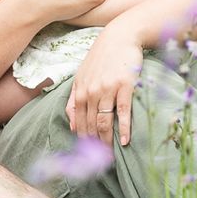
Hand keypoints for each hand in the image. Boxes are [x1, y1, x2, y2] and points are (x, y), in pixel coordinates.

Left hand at [67, 22, 143, 146]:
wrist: (120, 37)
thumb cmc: (101, 57)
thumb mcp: (81, 76)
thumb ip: (74, 99)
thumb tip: (71, 124)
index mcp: (79, 90)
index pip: (78, 122)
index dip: (83, 140)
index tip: (88, 154)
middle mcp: (91, 91)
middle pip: (91, 125)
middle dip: (95, 144)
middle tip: (101, 160)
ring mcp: (108, 89)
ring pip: (105, 122)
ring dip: (107, 141)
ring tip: (111, 155)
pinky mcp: (125, 86)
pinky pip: (123, 113)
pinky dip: (124, 129)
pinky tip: (125, 141)